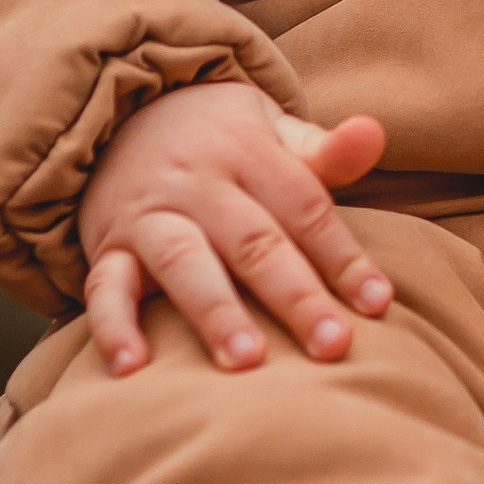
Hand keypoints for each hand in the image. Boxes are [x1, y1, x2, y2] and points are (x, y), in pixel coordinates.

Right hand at [79, 85, 390, 374]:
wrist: (119, 115)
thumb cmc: (219, 139)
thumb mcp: (271, 129)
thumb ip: (325, 150)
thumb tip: (374, 133)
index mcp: (248, 152)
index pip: (305, 207)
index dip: (343, 256)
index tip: (378, 303)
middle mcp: (199, 184)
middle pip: (254, 241)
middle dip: (294, 295)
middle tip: (332, 344)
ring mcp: (150, 216)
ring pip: (185, 263)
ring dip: (215, 311)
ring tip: (248, 359)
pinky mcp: (109, 247)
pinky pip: (105, 287)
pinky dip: (114, 327)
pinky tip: (133, 368)